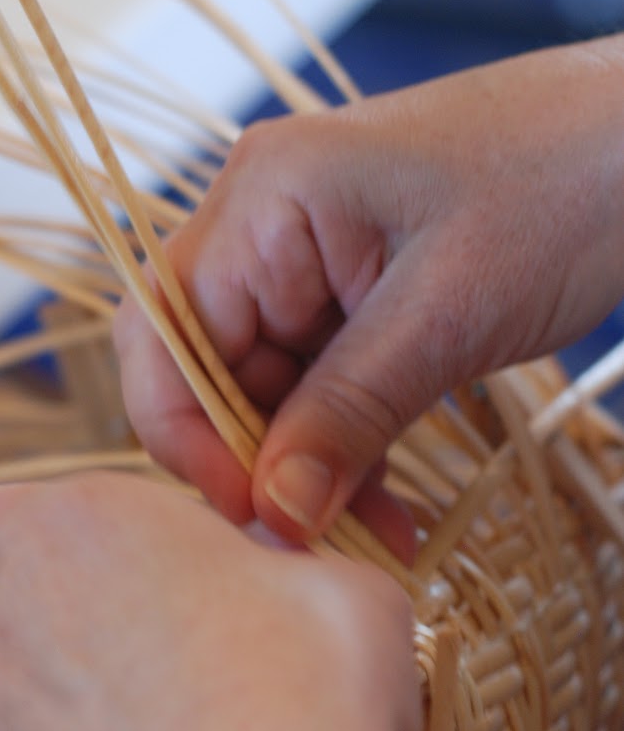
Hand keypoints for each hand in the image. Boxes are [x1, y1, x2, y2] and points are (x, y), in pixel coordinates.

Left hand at [0, 472, 418, 730]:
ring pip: (21, 689)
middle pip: (41, 607)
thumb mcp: (339, 588)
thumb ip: (289, 573)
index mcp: (89, 524)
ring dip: (75, 702)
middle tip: (204, 660)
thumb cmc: (313, 683)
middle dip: (103, 626)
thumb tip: (281, 587)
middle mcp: (21, 608)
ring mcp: (5, 711)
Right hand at [116, 37, 623, 539]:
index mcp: (265, 196)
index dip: (186, 432)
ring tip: (378, 539)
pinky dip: (347, 445)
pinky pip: (321, 383)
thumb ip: (346, 413)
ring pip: (268, 388)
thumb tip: (273, 511)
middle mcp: (267, 221)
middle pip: (210, 367)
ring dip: (309, 470)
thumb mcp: (445, 314)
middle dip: (257, 464)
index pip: (166, 330)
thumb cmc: (565, 184)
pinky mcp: (358, 288)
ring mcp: (312, 255)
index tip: (248, 511)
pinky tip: (388, 504)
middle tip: (317, 546)